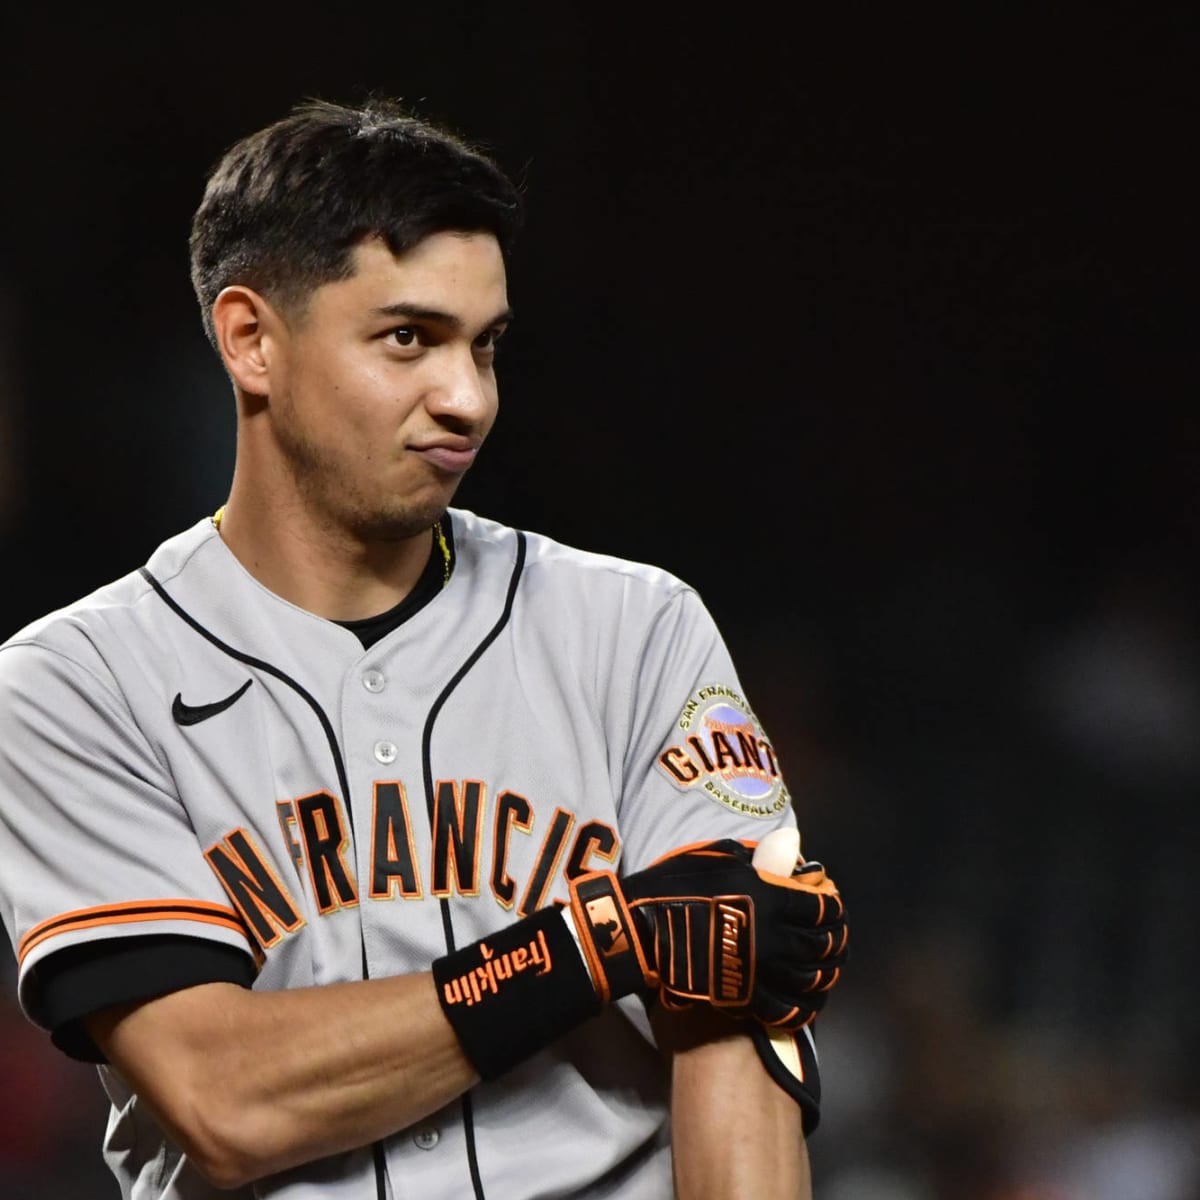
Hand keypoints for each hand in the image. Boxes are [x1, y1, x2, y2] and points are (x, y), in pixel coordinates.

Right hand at [568, 838, 847, 1030]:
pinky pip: (788, 1008)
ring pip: (811, 979)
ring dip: (826, 974)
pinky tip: (808, 1000)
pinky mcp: (745, 998)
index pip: (823, 908)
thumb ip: (758, 857)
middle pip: (824, 944)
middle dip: (835, 941)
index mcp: (772, 897)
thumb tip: (786, 853)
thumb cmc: (677, 884)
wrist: (640, 929)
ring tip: (827, 969)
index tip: (834, 906)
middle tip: (835, 939)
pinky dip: (805, 1006)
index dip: (834, 908)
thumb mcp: (718, 857)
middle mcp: (775, 936)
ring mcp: (762, 971)